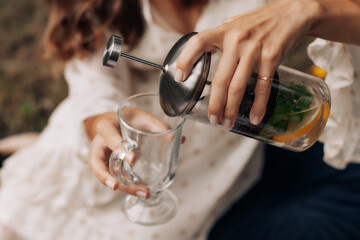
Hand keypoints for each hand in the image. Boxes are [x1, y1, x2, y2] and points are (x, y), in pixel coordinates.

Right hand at [85, 111, 184, 198]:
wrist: (113, 121)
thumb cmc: (127, 118)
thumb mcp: (141, 117)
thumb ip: (158, 126)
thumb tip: (179, 139)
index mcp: (105, 127)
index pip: (109, 138)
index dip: (119, 148)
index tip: (133, 159)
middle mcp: (98, 143)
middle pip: (99, 163)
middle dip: (111, 177)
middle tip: (132, 186)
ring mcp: (99, 157)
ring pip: (103, 175)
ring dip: (123, 187)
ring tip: (143, 193)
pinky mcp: (105, 166)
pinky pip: (111, 178)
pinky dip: (125, 187)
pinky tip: (141, 191)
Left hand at [175, 0, 318, 126]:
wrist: (292, 12)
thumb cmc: (261, 21)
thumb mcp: (235, 24)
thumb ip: (220, 38)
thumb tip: (204, 53)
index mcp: (224, 31)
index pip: (198, 43)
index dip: (185, 60)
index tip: (179, 77)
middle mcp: (236, 41)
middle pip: (219, 79)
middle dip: (214, 103)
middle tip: (212, 119)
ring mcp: (254, 50)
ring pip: (237, 87)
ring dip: (231, 109)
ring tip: (227, 122)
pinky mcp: (271, 58)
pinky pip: (262, 87)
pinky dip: (258, 106)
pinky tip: (254, 117)